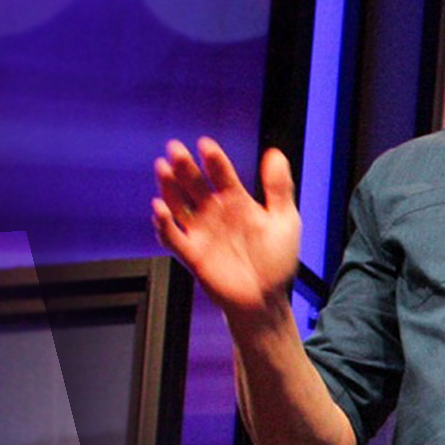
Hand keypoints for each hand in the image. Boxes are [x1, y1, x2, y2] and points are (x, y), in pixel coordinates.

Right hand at [151, 138, 300, 318]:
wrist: (266, 299)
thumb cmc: (276, 261)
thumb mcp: (285, 220)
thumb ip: (279, 188)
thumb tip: (274, 153)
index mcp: (236, 201)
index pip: (221, 174)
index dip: (213, 159)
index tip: (205, 144)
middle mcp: (215, 213)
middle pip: (194, 184)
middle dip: (184, 166)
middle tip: (174, 149)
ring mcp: (201, 232)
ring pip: (178, 205)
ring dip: (169, 188)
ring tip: (162, 169)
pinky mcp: (191, 254)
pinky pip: (172, 237)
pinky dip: (163, 224)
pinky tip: (159, 209)